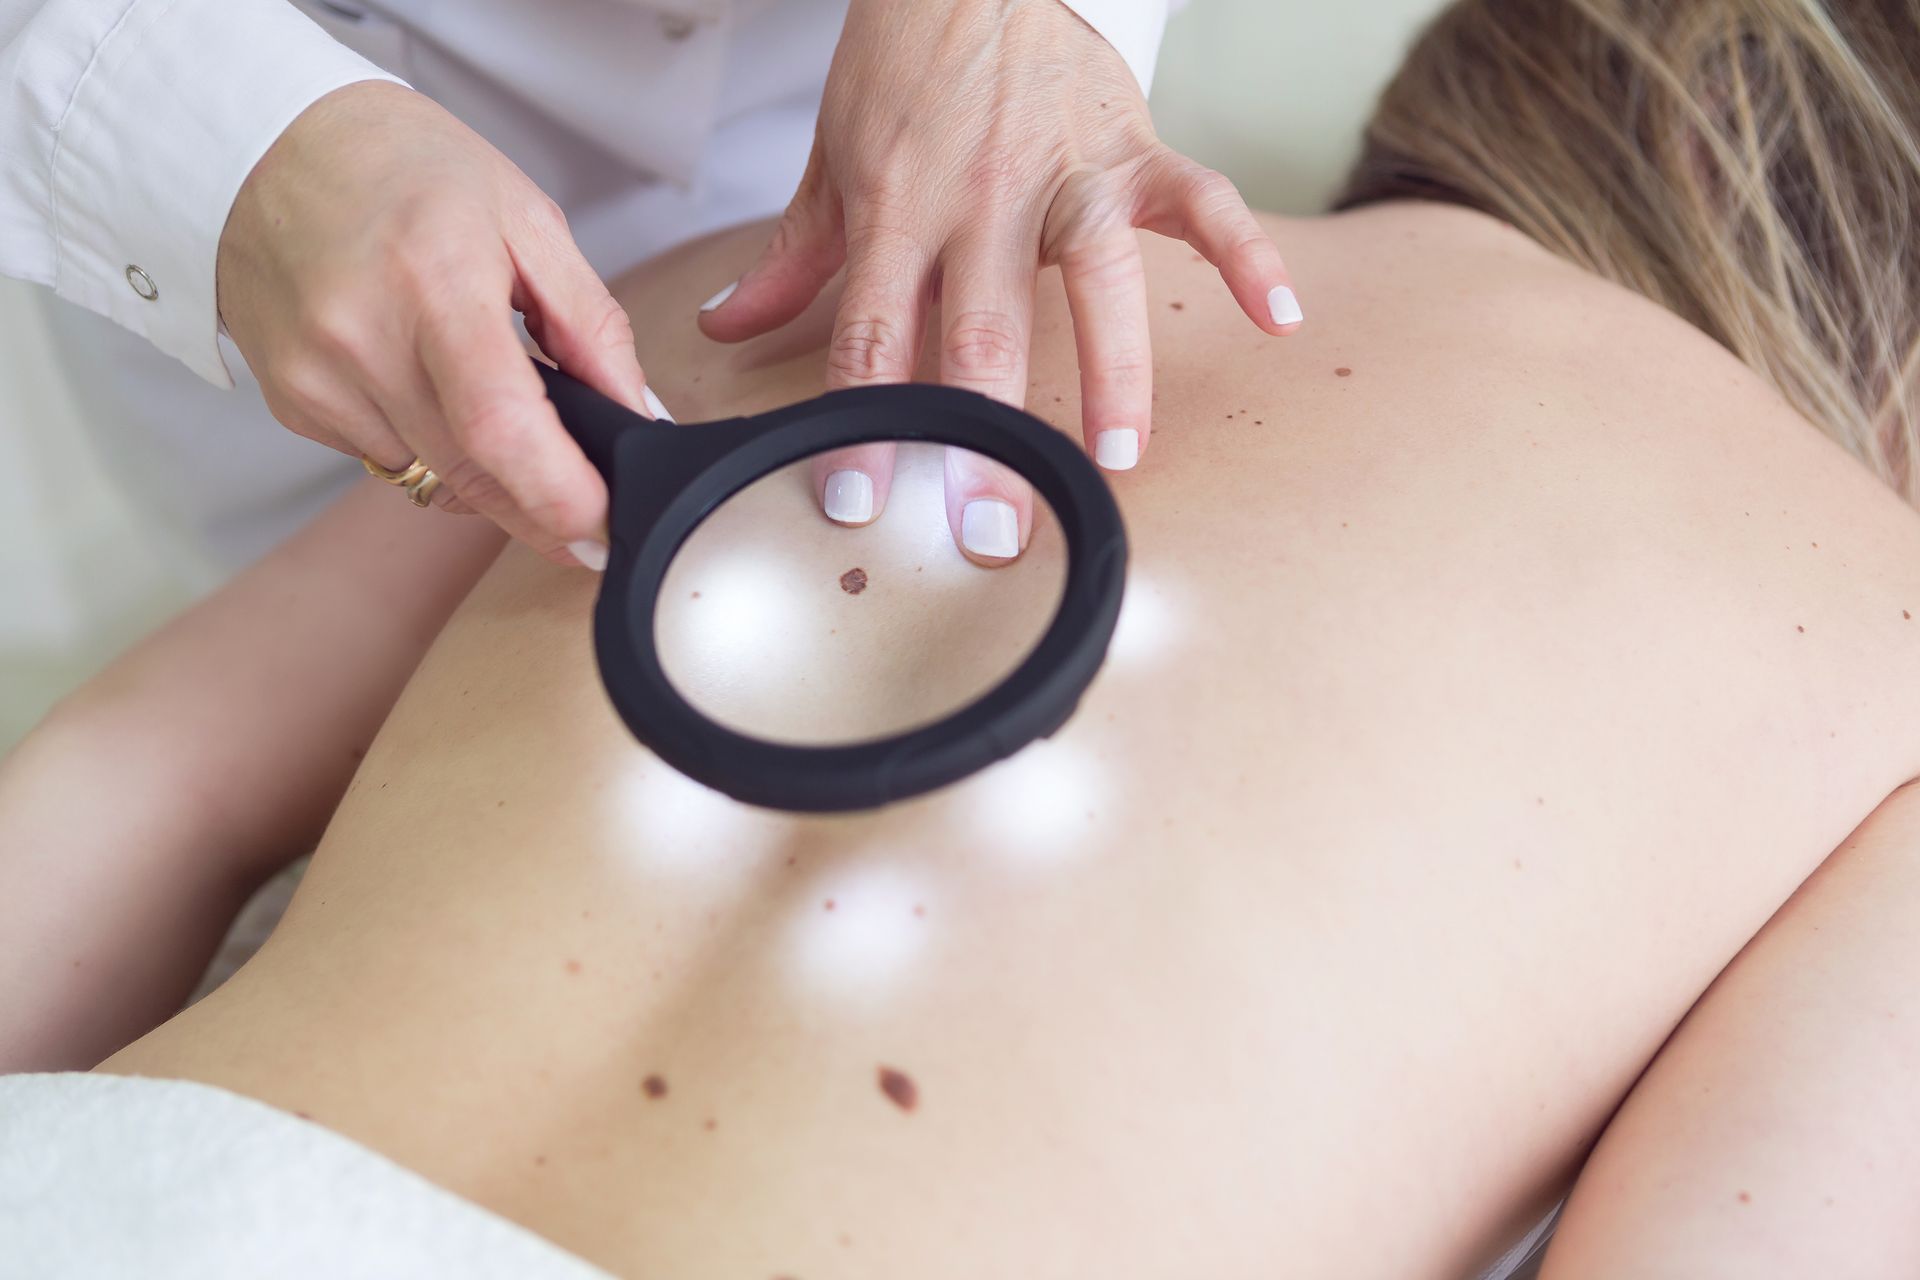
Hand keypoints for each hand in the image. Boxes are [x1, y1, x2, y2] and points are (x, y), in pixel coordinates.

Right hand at [217, 81, 661, 565]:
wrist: (267, 143)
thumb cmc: (407, 168)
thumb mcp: (527, 219)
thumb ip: (591, 327)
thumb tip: (637, 418)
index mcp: (434, 280)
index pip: (499, 423)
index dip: (556, 493)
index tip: (603, 526)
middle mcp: (361, 339)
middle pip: (471, 472)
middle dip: (542, 507)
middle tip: (589, 516)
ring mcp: (317, 378)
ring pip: (432, 477)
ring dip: (489, 474)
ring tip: (505, 414)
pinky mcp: (293, 403)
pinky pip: (388, 459)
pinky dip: (430, 445)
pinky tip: (430, 387)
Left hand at [698, 0, 1297, 563]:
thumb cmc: (901, 69)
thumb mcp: (831, 162)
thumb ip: (787, 257)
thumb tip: (720, 330)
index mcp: (900, 209)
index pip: (875, 334)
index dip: (867, 421)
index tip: (863, 500)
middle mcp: (983, 198)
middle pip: (983, 331)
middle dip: (988, 436)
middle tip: (992, 530)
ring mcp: (1067, 171)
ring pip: (1098, 278)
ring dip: (1112, 370)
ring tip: (1118, 455)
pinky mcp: (1135, 147)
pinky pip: (1202, 202)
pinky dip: (1246, 253)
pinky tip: (1276, 317)